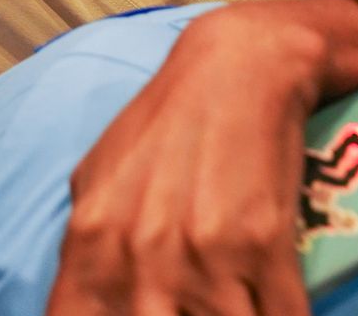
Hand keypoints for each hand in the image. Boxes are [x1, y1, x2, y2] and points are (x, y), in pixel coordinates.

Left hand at [47, 0, 357, 315]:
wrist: (241, 65)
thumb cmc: (170, 121)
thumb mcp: (98, 178)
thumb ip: (85, 246)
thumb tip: (82, 299)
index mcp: (93, 241)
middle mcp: (143, 254)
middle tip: (185, 310)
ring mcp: (205, 254)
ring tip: (229, 306)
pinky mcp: (264, 247)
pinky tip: (274, 310)